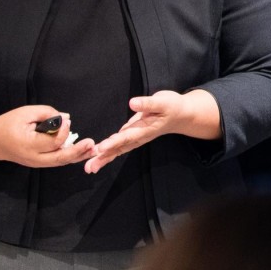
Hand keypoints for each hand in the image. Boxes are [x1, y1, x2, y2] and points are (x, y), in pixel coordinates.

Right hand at [0, 105, 92, 167]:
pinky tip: (83, 152)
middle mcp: (33, 158)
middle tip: (92, 143)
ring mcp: (36, 163)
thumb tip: (67, 119)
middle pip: (60, 158)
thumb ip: (47, 114)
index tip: (65, 120)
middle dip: (77, 151)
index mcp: (28, 144)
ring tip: (93, 149)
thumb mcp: (25, 113)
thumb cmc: (9, 124)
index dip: (63, 130)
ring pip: (60, 162)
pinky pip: (58, 161)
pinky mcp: (40, 163)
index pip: (53, 142)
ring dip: (78, 156)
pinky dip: (71, 157)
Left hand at [85, 89, 220, 173]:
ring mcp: (135, 136)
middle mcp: (138, 136)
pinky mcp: (132, 133)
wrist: (181, 114)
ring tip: (89, 167)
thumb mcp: (163, 102)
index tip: (100, 148)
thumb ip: (147, 104)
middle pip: (119, 148)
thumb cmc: (173, 107)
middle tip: (89, 167)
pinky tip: (97, 155)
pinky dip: (107, 151)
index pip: (127, 137)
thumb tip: (132, 103)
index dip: (113, 142)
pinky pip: (118, 145)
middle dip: (104, 158)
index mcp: (145, 129)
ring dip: (103, 158)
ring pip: (117, 149)